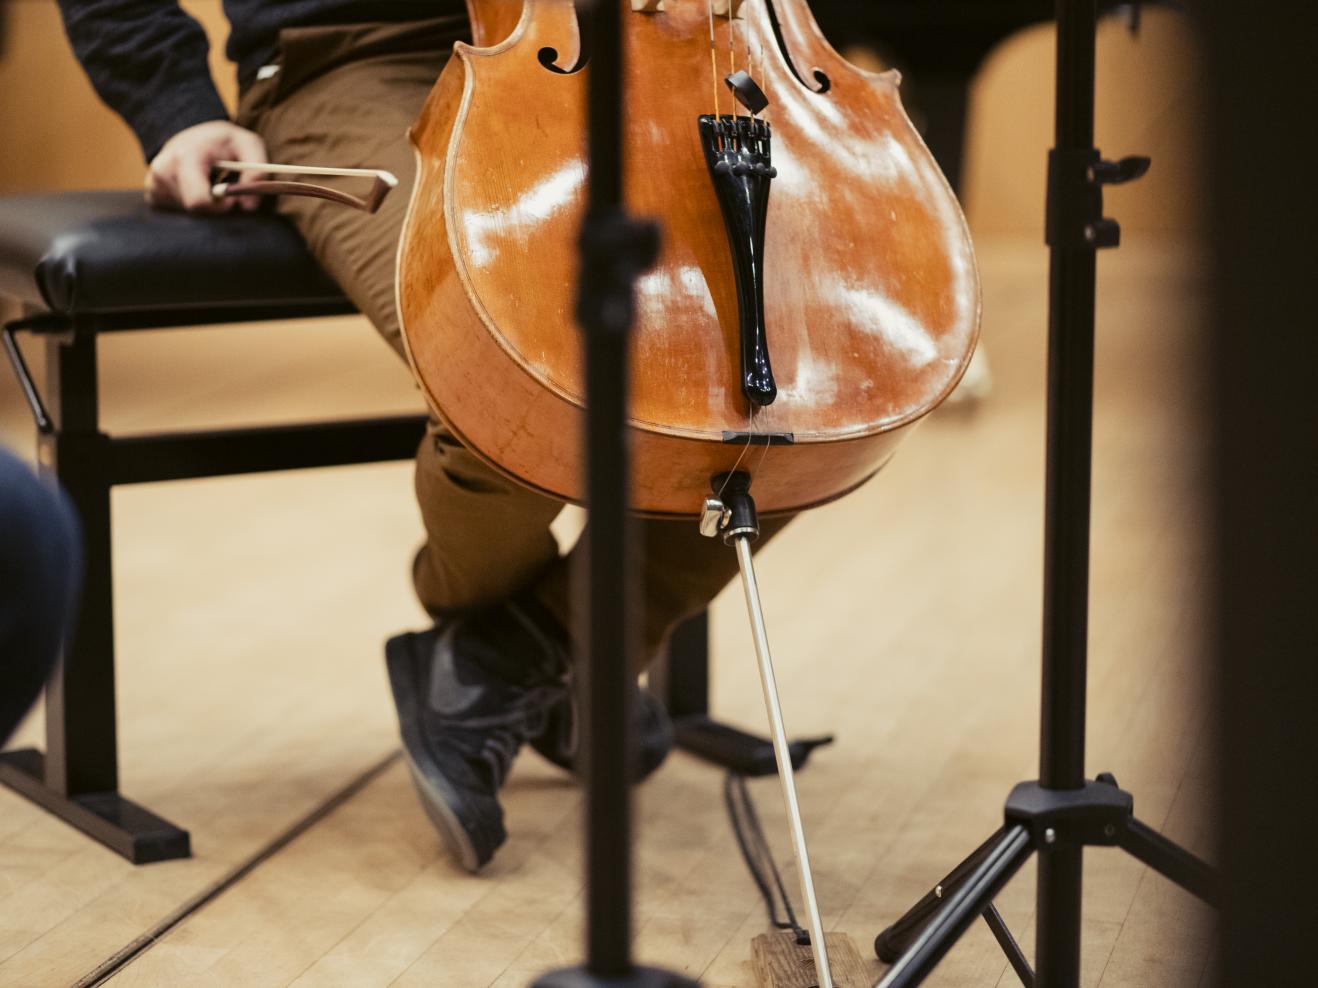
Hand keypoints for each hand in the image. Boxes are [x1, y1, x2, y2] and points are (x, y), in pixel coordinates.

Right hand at [145, 120, 267, 212]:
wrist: (191, 132)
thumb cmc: (222, 140)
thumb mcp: (248, 144)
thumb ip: (257, 172)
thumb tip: (249, 206)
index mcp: (185, 157)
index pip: (199, 201)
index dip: (220, 207)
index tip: (232, 199)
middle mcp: (163, 170)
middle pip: (195, 210)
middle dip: (214, 207)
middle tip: (223, 190)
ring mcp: (154, 184)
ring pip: (189, 213)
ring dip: (205, 205)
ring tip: (207, 183)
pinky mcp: (152, 194)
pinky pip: (179, 212)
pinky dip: (193, 204)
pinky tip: (196, 188)